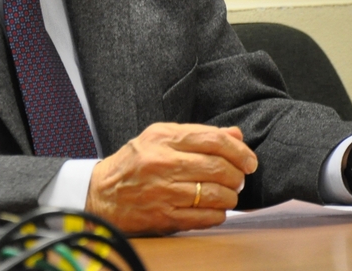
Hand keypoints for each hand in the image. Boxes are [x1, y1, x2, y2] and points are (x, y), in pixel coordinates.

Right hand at [85, 122, 257, 233]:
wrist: (102, 193)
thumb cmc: (136, 162)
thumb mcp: (161, 137)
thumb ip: (199, 134)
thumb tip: (236, 135)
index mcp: (164, 139)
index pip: (213, 140)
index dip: (239, 151)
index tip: (250, 160)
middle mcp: (163, 164)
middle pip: (217, 168)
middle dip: (237, 175)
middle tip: (240, 178)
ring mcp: (163, 192)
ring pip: (213, 194)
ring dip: (230, 196)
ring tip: (229, 194)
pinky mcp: (163, 217)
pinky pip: (203, 217)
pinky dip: (217, 214)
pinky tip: (216, 209)